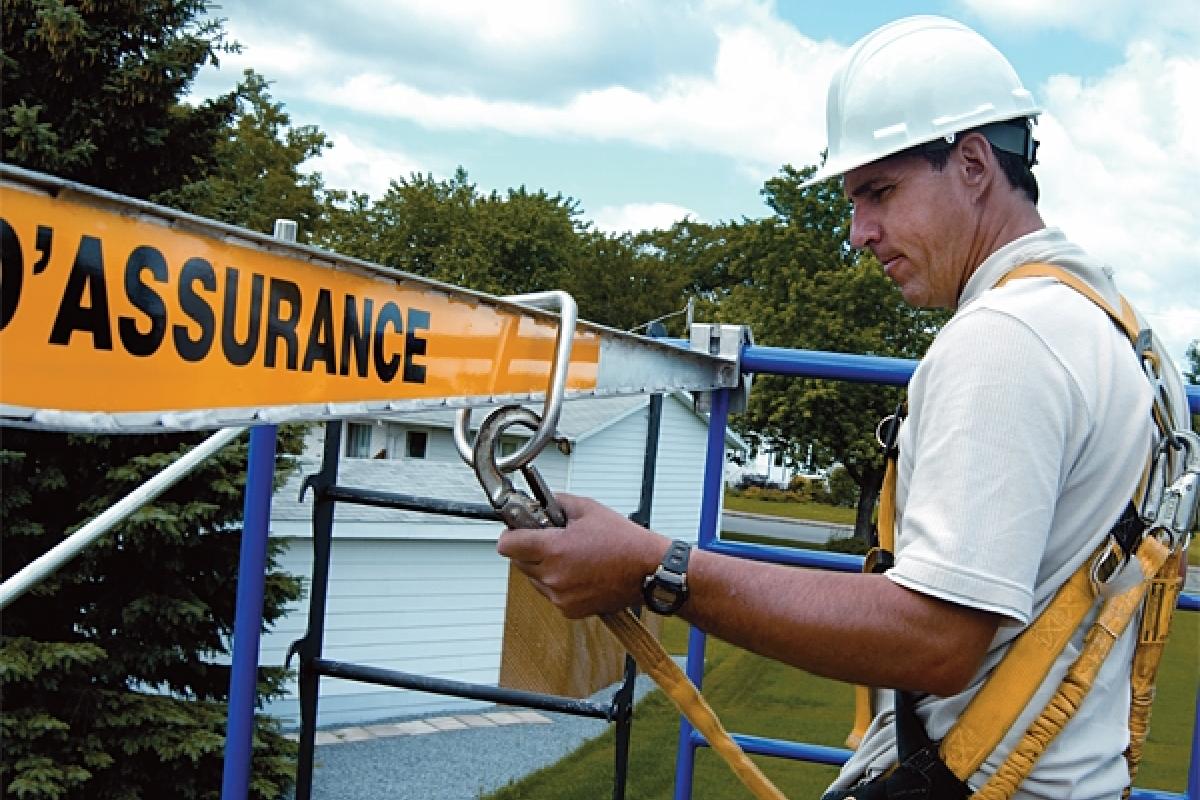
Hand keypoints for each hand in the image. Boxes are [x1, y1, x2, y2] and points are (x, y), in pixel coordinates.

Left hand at [497, 493, 669, 618]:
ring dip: (543, 566)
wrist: (647, 570)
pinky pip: (551, 593)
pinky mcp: (569, 609)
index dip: (511, 533)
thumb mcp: (588, 509)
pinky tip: (579, 570)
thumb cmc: (624, 541)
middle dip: (529, 549)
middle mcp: (552, 576)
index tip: (518, 529)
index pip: (507, 545)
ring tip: (570, 555)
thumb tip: (537, 502)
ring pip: (534, 579)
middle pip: (518, 562)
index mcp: (553, 549)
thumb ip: (556, 502)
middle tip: (551, 538)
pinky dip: (558, 583)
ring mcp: (560, 596)